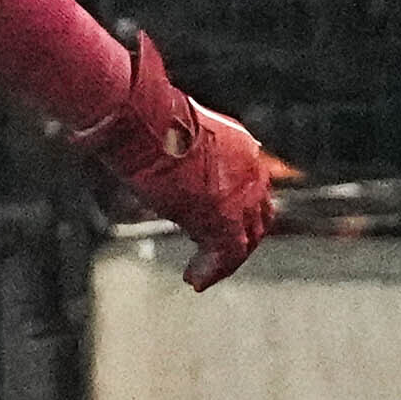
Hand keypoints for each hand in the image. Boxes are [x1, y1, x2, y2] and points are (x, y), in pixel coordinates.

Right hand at [72, 30, 272, 287]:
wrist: (143, 121)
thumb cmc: (144, 120)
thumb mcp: (170, 139)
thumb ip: (177, 158)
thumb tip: (153, 167)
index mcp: (240, 145)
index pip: (252, 188)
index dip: (239, 212)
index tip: (214, 225)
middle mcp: (249, 170)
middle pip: (257, 216)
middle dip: (238, 239)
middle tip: (211, 257)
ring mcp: (241, 195)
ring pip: (246, 239)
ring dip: (223, 261)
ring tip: (198, 274)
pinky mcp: (226, 218)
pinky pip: (228, 255)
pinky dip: (211, 271)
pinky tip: (193, 279)